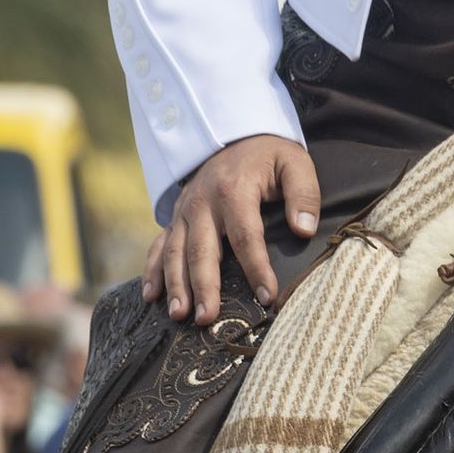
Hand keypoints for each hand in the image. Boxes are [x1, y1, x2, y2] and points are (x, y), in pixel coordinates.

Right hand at [143, 134, 319, 324]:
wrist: (235, 135)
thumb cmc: (269, 156)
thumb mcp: (294, 163)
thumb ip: (303, 194)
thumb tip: (303, 229)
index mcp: (234, 190)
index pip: (246, 236)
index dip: (256, 268)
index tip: (267, 297)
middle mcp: (203, 202)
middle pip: (202, 249)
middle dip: (204, 286)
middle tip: (207, 317)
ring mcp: (185, 211)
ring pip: (174, 251)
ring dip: (175, 285)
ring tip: (179, 316)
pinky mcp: (175, 217)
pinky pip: (158, 244)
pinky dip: (151, 270)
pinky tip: (150, 296)